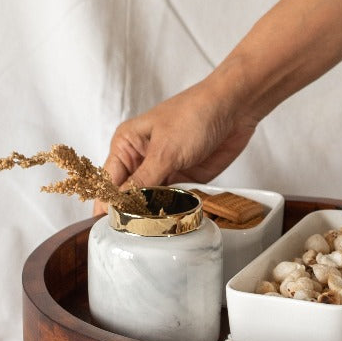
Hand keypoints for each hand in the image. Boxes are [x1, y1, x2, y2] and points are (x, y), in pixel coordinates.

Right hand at [97, 79, 258, 213]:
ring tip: (150, 228)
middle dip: (129, 211)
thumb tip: (120, 204)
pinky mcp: (183, 178)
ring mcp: (163, 170)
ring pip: (149, 200)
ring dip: (151, 213)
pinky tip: (170, 219)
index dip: (107, 203)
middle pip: (127, 194)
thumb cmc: (195, 113)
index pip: (108, 181)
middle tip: (130, 231)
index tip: (110, 225)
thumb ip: (143, 182)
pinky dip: (171, 209)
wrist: (234, 108)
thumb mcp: (165, 151)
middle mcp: (141, 158)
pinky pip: (171, 201)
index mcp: (127, 144)